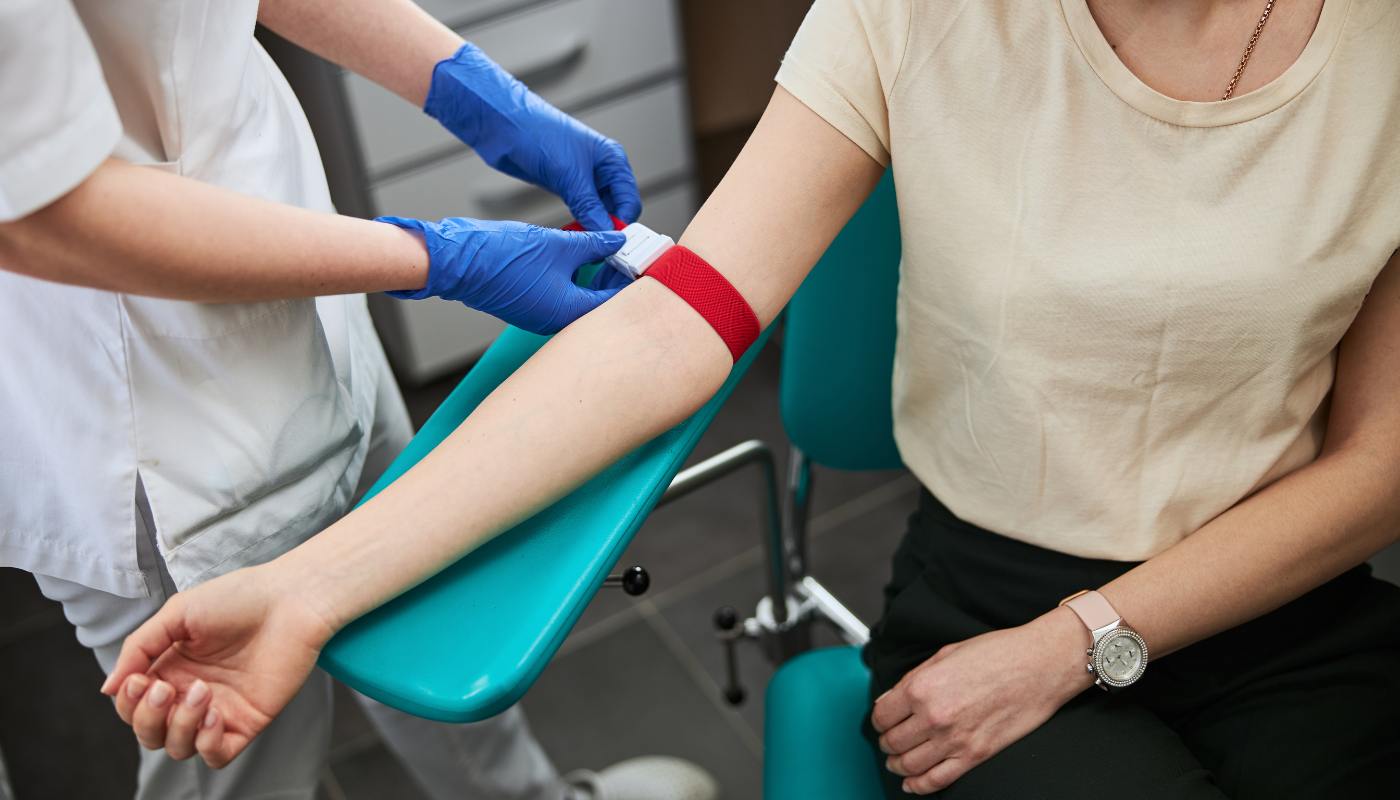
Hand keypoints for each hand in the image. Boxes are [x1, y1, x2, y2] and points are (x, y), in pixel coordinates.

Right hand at [99, 564, 334, 767]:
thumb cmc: (238, 598)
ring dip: (180, 727)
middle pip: (149, 733)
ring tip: (202, 691)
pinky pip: (218, 756)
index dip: (129, 702)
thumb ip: (139, 648)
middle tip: (167, 688)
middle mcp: (190, 694)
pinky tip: (216, 715)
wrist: (291, 600)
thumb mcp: (177, 614)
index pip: (133, 706)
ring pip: (179, 748)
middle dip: (149, 718)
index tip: (143, 679)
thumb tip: (107, 689)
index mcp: (170, 669)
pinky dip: (208, 744)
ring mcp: (219, 710)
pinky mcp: (248, 721)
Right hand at [378, 216, 625, 334]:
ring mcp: (540, 316)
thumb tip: (615, 240)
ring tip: (605, 249)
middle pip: (598, 303)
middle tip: (626, 252)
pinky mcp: (528, 306)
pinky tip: (578, 255)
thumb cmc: (501, 257)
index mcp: (569, 312)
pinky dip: (572, 277)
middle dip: (614, 276)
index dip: (631, 278)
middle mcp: (556, 322)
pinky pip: (560, 294)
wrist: (456, 261)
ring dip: (593, 275)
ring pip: (579, 297)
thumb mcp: (559, 244)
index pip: (614, 302)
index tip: (642, 261)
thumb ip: (593, 243)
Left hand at [426, 43, 641, 231]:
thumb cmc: (538, 134)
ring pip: (597, 213)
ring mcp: (583, 179)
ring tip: (583, 244)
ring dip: (591, 228)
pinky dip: (578, 224)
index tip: (612, 244)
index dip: (623, 224)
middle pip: (615, 209)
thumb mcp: (568, 173)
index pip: (629, 201)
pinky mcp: (565, 186)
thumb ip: (588, 205)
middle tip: (597, 248)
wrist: (503, 124)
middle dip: (608, 228)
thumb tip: (605, 232)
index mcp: (612, 160)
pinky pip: (580, 211)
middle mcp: (601, 170)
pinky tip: (572, 235)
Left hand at [871, 607, 1094, 793]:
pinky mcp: (976, 755)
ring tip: (898, 761)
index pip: (882, 715)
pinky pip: (938, 780)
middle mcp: (933, 716)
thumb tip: (890, 699)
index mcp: (921, 687)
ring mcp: (954, 739)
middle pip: (893, 742)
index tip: (884, 721)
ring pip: (910, 764)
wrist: (1040, 664)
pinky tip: (913, 783)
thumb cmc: (998, 653)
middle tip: (889, 740)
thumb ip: (913, 678)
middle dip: (887, 742)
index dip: (880, 720)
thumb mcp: (945, 654)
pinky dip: (920, 785)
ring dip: (898, 765)